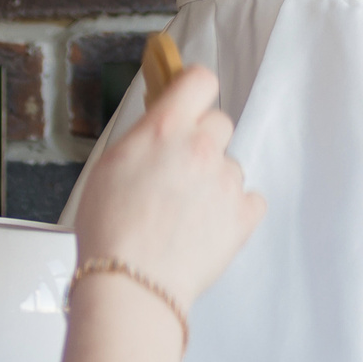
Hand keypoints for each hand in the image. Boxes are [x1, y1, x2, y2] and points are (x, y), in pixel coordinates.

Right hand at [70, 65, 263, 309]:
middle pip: (220, 122)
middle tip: (180, 170)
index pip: (200, 80)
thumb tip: (161, 125)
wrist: (131, 281)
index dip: (194, 89)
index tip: (189, 100)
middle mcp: (202, 147)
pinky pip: (251, 199)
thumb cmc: (111, 229)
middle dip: (203, 140)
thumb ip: (144, 136)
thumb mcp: (111, 164)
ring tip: (186, 212)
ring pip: (231, 166)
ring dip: (215, 181)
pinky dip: (235, 211)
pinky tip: (208, 226)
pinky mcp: (244, 215)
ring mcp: (227, 181)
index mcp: (166, 127)